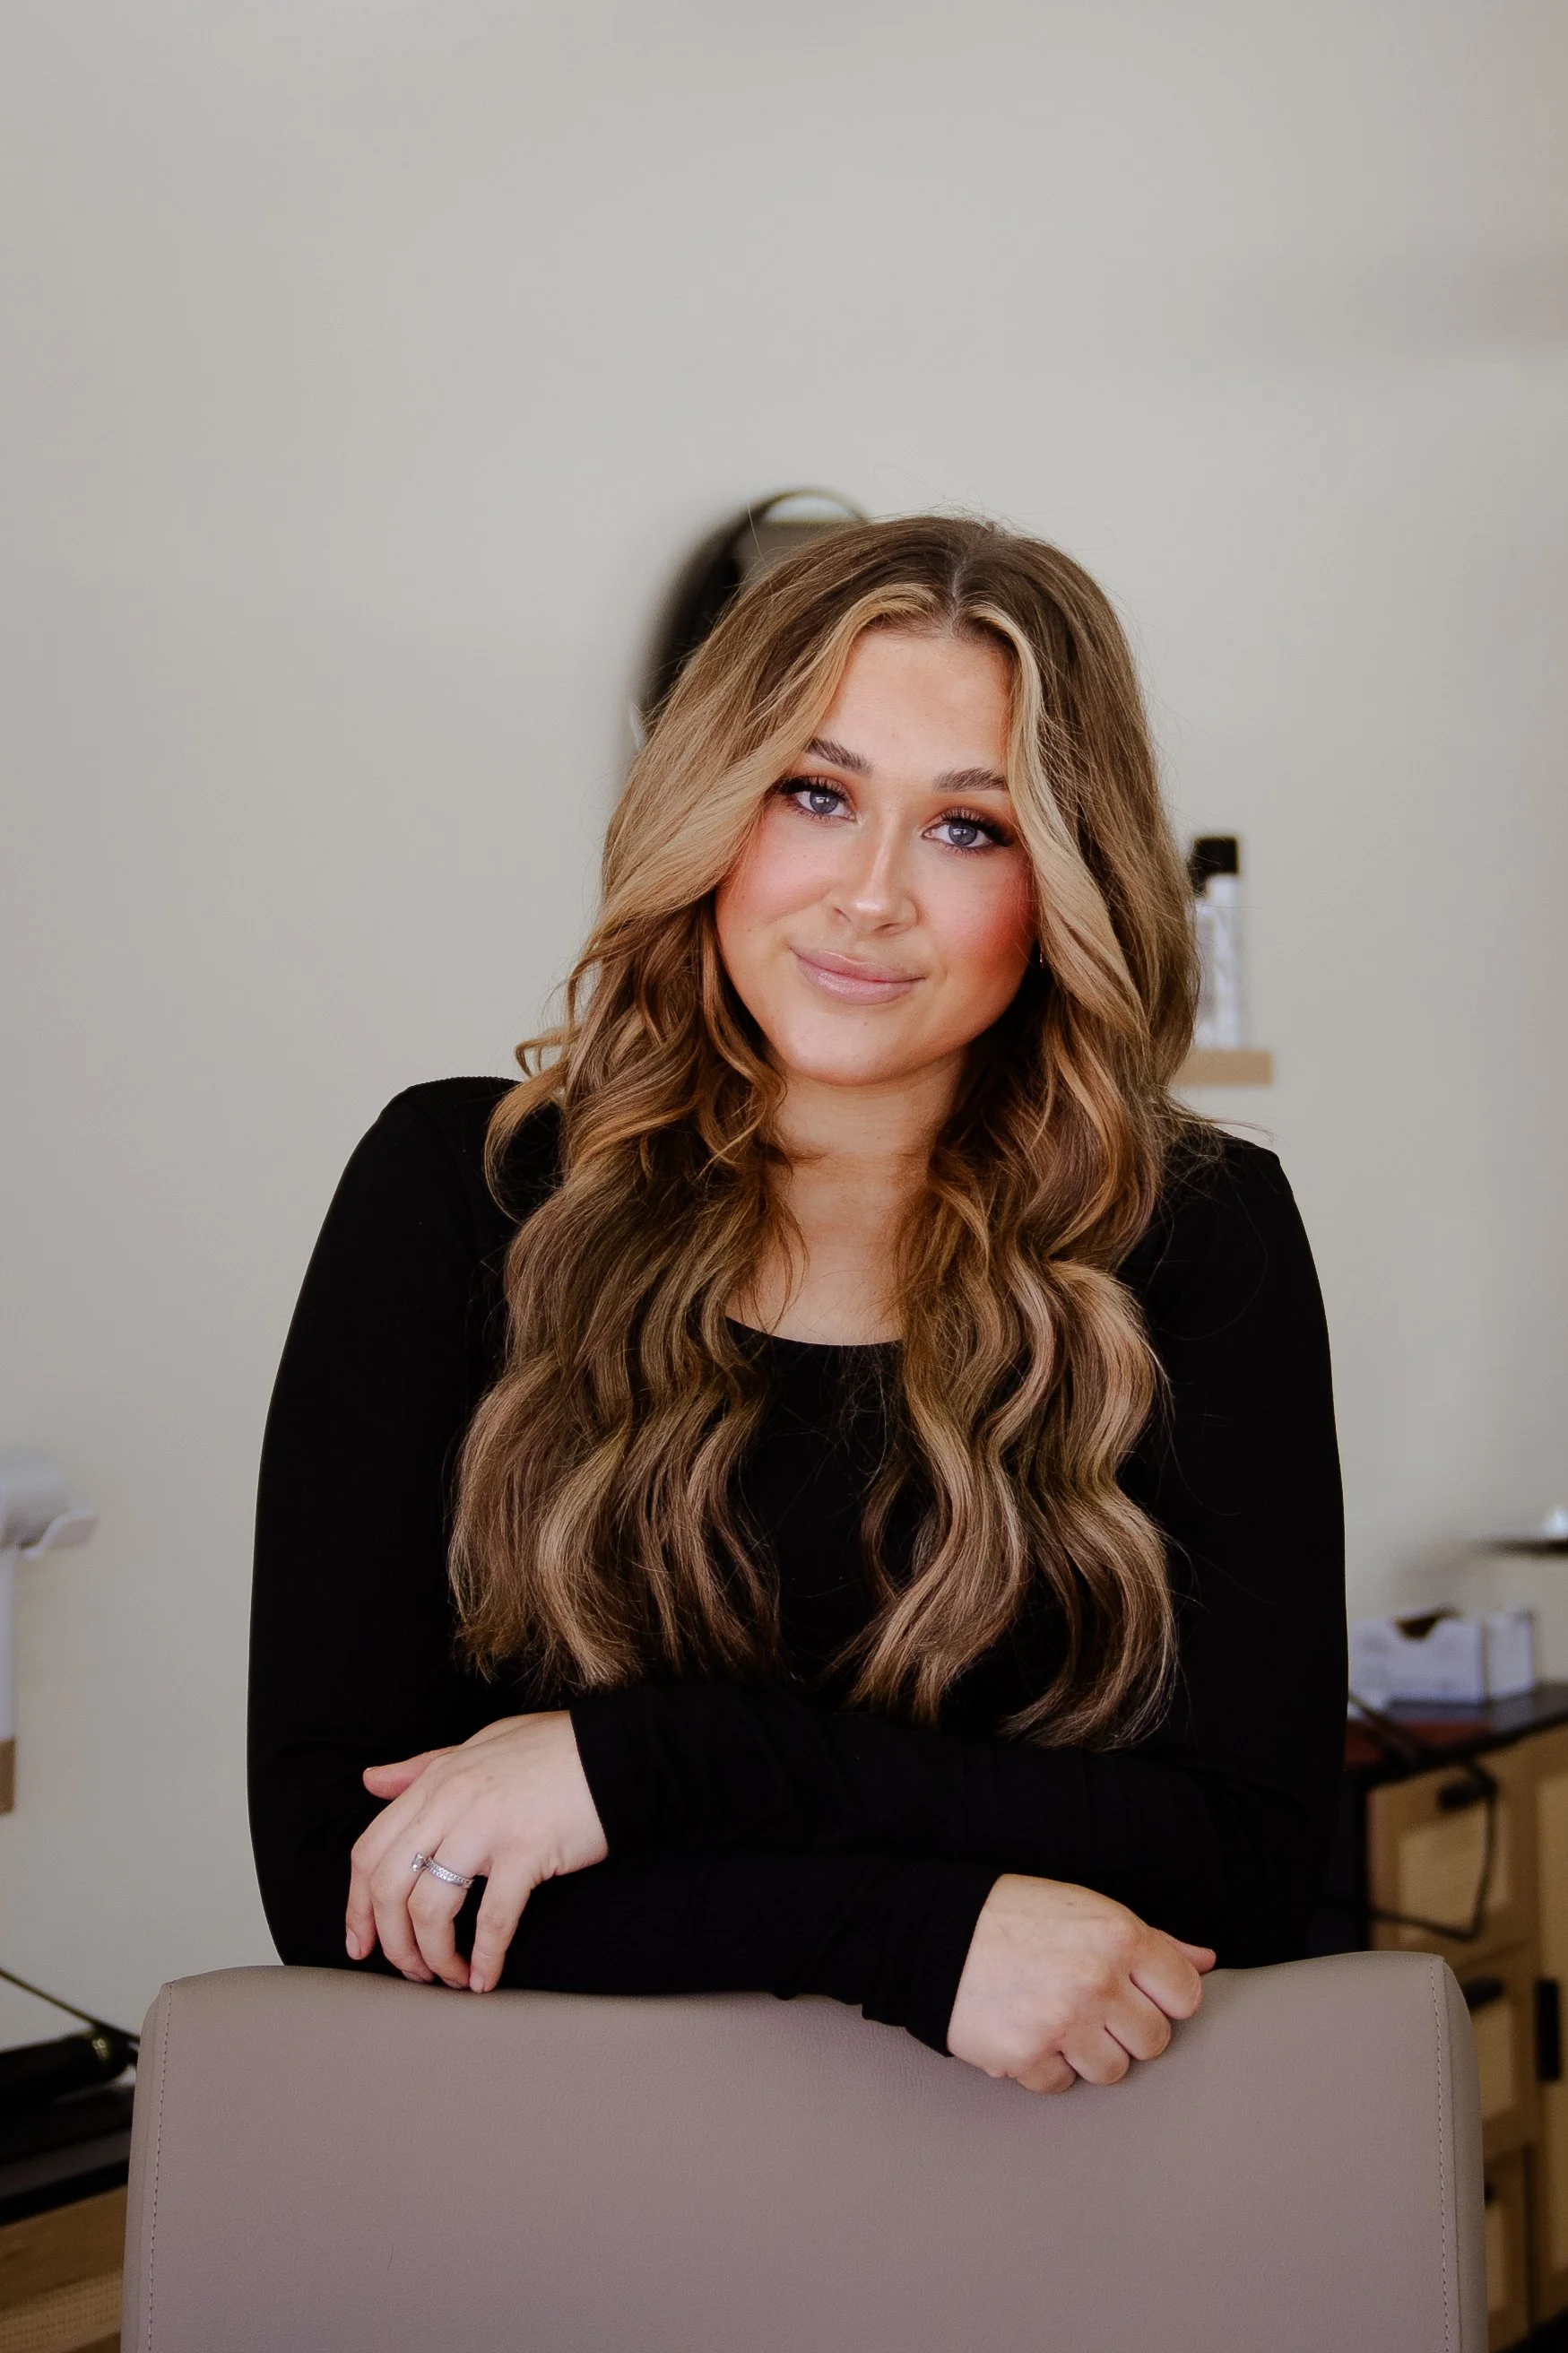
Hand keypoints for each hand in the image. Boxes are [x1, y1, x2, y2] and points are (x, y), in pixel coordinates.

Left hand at [346, 1713, 607, 1995]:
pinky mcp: (527, 1850)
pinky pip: (491, 1919)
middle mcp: (452, 1801)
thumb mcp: (480, 1745)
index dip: (358, 1906)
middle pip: (389, 1886)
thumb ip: (425, 1767)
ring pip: (429, 1908)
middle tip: (411, 1970)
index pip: (370, 1851)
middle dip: (392, 1942)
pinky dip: (483, 1958)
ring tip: (450, 1976)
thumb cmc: (555, 1750)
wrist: (623, 1752)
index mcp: (437, 1780)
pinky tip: (485, 1978)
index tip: (362, 1944)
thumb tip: (371, 1782)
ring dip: (433, 1956)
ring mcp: (488, 1825)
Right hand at [946, 1873, 1213, 2093]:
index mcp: (1118, 1936)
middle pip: (1153, 2040)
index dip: (1162, 1997)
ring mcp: (1063, 2022)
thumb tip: (1205, 1960)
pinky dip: (1045, 2066)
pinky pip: (1062, 2084)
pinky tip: (1025, 2030)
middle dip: (1124, 2028)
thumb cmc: (1013, 1916)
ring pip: (1113, 2070)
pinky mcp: (1027, 2057)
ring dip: (1087, 2052)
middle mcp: (1097, 1980)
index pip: (1185, 1996)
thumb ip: (1151, 1940)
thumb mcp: (1084, 1909)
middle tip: (1088, 2003)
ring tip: (1055, 2016)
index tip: (1135, 1991)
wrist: (932, 1932)